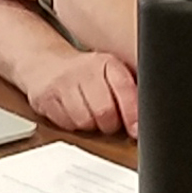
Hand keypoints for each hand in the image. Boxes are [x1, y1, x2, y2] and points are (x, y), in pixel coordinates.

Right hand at [20, 40, 138, 135]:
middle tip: (109, 120)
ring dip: (91, 126)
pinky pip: (66, 125)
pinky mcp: (46, 98)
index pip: (123, 88)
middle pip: (104, 111)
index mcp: (106, 63)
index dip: (132, 114)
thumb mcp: (110, 73)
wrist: (44, 63)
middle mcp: (84, 70)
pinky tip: (74, 113)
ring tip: (90, 115)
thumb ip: (129, 91)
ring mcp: (63, 84)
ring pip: (84, 121)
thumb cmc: (84, 73)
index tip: (136, 130)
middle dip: (110, 124)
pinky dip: (73, 125)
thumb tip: (147, 117)